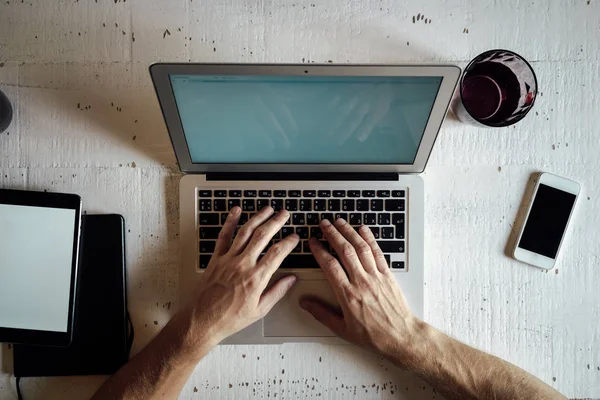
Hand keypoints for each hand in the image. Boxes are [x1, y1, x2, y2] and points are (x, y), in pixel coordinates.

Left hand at [185, 206, 298, 345]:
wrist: (202, 320)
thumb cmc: (229, 318)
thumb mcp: (259, 310)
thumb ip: (277, 292)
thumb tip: (290, 280)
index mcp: (256, 278)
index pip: (277, 253)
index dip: (288, 242)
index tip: (294, 237)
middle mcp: (242, 265)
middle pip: (263, 236)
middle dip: (276, 222)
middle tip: (284, 214)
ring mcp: (228, 259)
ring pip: (245, 232)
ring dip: (258, 217)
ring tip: (267, 209)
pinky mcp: (216, 258)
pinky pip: (224, 236)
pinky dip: (230, 221)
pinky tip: (236, 211)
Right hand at [300, 218, 424, 366]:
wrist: (400, 337)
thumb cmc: (373, 335)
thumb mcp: (342, 329)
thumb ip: (321, 313)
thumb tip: (305, 303)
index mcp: (348, 295)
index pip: (330, 265)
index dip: (319, 251)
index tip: (313, 242)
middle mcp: (362, 282)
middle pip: (345, 251)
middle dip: (333, 234)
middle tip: (324, 224)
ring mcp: (376, 276)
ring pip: (361, 248)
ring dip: (349, 232)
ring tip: (340, 222)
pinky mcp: (387, 275)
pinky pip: (377, 252)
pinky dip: (370, 239)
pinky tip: (363, 230)